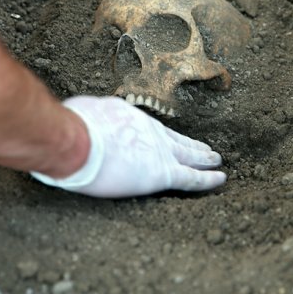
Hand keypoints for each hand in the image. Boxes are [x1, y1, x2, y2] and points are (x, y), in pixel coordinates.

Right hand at [31, 96, 226, 197]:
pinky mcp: (162, 172)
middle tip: (205, 148)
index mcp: (130, 119)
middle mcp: (149, 132)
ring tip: (216, 161)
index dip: (163, 135)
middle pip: (176, 139)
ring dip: (204, 158)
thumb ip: (89, 121)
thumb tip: (77, 124)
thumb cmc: (71, 129)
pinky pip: (192, 177)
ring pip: (189, 155)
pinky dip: (208, 179)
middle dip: (191, 145)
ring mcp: (159, 151)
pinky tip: (221, 179)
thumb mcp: (82, 114)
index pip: (151, 130)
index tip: (169, 138)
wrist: (76, 140)